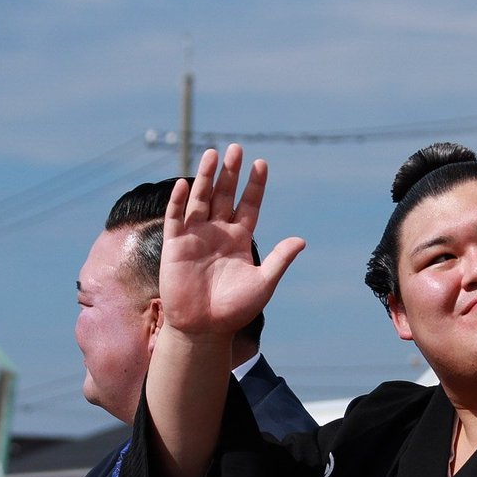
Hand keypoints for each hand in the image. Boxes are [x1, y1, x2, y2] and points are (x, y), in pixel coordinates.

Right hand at [159, 145, 304, 342]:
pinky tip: (184, 184)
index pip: (249, 205)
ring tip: (213, 154)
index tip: (261, 163)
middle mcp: (218, 232)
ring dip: (206, 178)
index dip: (254, 185)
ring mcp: (196, 236)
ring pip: (201, 200)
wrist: (204, 328)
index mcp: (240, 239)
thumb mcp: (263, 283)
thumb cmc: (235, 309)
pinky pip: (176, 218)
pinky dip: (178, 201)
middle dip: (231, 173)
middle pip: (225, 195)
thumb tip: (301, 240)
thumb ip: (279, 259)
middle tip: (237, 148)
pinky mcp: (175, 245)